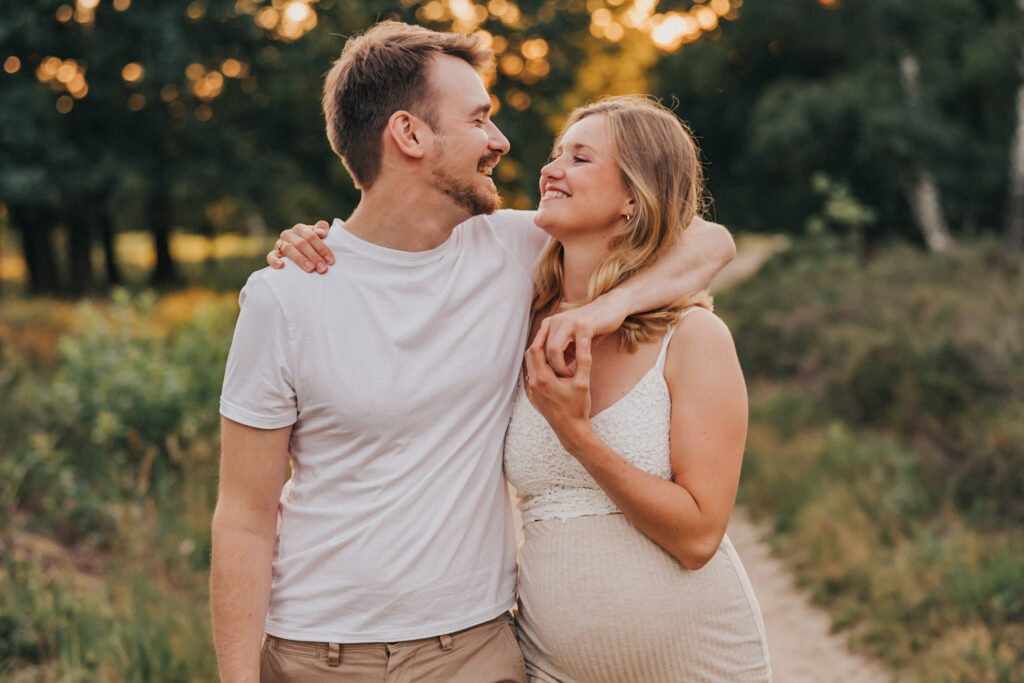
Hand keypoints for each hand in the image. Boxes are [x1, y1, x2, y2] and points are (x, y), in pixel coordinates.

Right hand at [267, 220, 333, 272]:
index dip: (322, 248)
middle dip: (314, 256)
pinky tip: (282, 266)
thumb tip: (320, 232)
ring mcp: (280, 244)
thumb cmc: (313, 244)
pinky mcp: (273, 254)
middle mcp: (289, 234)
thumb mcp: (319, 235)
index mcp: (300, 229)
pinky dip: (275, 261)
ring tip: (310, 269)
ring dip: (300, 259)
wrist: (300, 252)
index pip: (311, 236)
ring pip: (288, 249)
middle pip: (301, 243)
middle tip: (323, 269)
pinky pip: (271, 257)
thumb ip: (322, 228)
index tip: (330, 261)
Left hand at [525, 319, 593, 448]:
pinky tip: (548, 361)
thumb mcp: (583, 382)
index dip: (541, 335)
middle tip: (546, 330)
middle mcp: (533, 384)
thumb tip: (585, 339)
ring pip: (530, 365)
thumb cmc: (578, 407)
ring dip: (537, 354)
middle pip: (530, 356)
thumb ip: (584, 359)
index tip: (547, 324)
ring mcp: (532, 391)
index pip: (536, 350)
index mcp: (543, 379)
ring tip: (547, 342)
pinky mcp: (533, 397)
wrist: (571, 431)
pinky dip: (537, 365)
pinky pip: (531, 375)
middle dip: (538, 342)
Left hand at [544, 296, 624, 376]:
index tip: (550, 378)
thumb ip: (563, 350)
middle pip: (543, 349)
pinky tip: (578, 372)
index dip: (542, 365)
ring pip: (554, 349)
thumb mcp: (573, 339)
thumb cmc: (592, 327)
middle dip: (550, 368)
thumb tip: (553, 369)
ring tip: (568, 377)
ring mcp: (569, 322)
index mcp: (550, 323)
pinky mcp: (583, 326)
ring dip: (560, 367)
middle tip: (559, 380)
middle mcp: (556, 321)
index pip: (537, 347)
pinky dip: (573, 363)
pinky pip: (573, 349)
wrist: (611, 308)